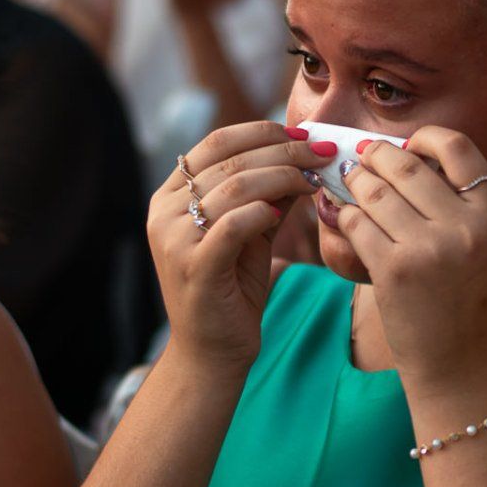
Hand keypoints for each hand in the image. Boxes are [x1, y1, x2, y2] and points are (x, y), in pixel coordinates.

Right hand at [149, 122, 327, 372]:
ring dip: (283, 177)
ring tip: (314, 180)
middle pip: (230, 160)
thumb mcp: (249, 233)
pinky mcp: (194, 267)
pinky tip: (286, 213)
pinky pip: (233, 224)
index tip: (304, 136)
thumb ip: (266, 196)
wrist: (211, 354)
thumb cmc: (232, 291)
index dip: (263, 133)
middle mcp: (164, 211)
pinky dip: (264, 212)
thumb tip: (303, 156)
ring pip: (234, 187)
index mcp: (170, 195)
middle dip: (284, 151)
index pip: (217, 143)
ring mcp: (174, 239)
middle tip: (322, 152)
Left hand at [337, 128, 486, 390]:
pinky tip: (344, 217)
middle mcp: (467, 227)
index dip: (425, 137)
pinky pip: (357, 224)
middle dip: (376, 157)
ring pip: (376, 192)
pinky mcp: (394, 271)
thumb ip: (463, 204)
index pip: (459, 148)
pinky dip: (345, 216)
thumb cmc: (471, 307)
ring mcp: (430, 249)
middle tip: (362, 158)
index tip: (406, 144)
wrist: (464, 369)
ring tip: (348, 183)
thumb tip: (409, 154)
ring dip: (355, 182)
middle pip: (408, 166)